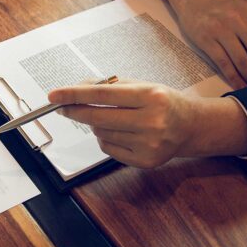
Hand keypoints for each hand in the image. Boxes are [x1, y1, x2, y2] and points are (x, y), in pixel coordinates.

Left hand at [49, 81, 246, 167]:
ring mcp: (149, 144)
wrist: (191, 126)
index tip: (54, 95)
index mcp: (151, 96)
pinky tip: (120, 132)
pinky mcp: (145, 162)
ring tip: (112, 118)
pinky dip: (106, 139)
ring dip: (96, 125)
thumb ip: (109, 86)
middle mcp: (152, 121)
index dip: (74, 94)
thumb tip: (76, 90)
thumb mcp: (141, 85)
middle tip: (62, 106)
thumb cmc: (163, 101)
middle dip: (75, 111)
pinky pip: (108, 149)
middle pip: (98, 117)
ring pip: (101, 134)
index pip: (102, 94)